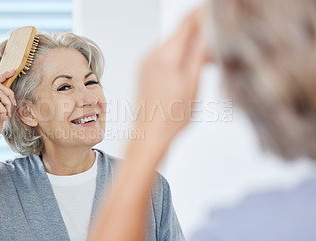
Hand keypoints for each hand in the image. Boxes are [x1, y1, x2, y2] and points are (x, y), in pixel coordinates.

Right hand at [0, 69, 15, 146]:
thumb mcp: (0, 111)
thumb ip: (3, 102)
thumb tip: (10, 94)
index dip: (4, 75)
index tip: (13, 71)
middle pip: (0, 87)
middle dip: (10, 95)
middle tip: (12, 106)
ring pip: (0, 94)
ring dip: (7, 105)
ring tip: (6, 114)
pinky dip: (3, 111)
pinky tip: (1, 118)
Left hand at [133, 8, 208, 151]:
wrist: (149, 135)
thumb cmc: (170, 118)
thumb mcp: (193, 84)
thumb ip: (199, 55)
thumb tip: (207, 34)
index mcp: (165, 56)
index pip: (186, 23)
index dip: (201, 15)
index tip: (212, 13)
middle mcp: (151, 55)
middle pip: (179, 34)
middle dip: (199, 36)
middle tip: (215, 49)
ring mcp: (145, 63)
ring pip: (172, 45)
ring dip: (189, 48)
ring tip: (204, 65)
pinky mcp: (144, 71)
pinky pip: (163, 55)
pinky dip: (178, 57)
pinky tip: (188, 71)